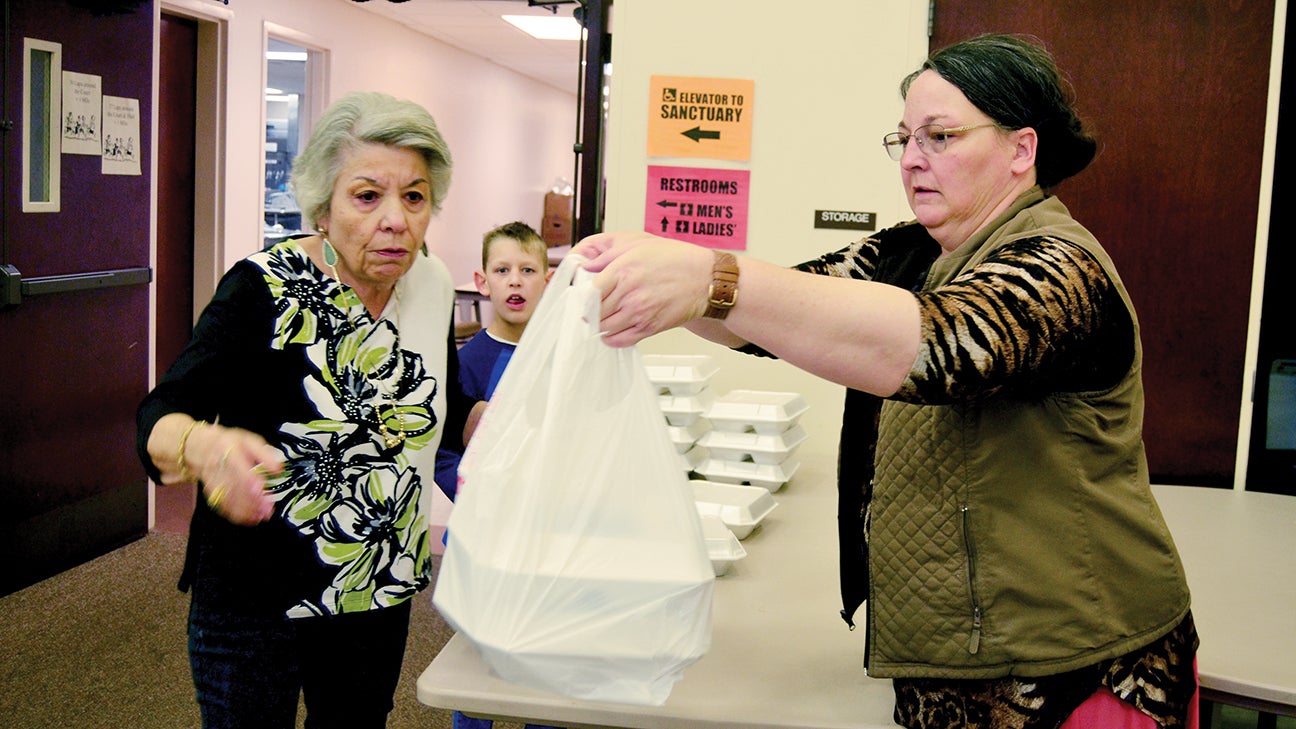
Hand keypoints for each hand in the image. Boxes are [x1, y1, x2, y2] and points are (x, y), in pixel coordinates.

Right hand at [189, 424, 282, 525]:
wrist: (199, 447)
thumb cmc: (228, 443)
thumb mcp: (248, 440)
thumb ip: (264, 454)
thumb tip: (278, 469)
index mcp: (228, 450)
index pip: (237, 465)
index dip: (248, 478)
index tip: (260, 489)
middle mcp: (218, 466)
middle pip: (234, 486)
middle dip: (251, 500)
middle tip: (268, 509)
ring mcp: (212, 481)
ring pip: (227, 498)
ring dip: (245, 510)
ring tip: (262, 516)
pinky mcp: (210, 492)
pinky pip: (222, 506)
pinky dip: (236, 514)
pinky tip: (250, 519)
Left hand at [574, 231, 711, 346]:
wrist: (705, 279)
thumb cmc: (676, 259)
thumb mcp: (639, 245)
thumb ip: (608, 256)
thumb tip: (586, 266)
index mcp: (623, 271)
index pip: (588, 291)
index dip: (580, 296)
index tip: (579, 297)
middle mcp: (629, 294)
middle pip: (593, 311)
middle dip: (587, 311)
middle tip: (585, 310)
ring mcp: (639, 313)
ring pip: (604, 327)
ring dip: (598, 325)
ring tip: (599, 319)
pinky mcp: (649, 328)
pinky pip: (621, 340)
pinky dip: (611, 339)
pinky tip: (611, 331)